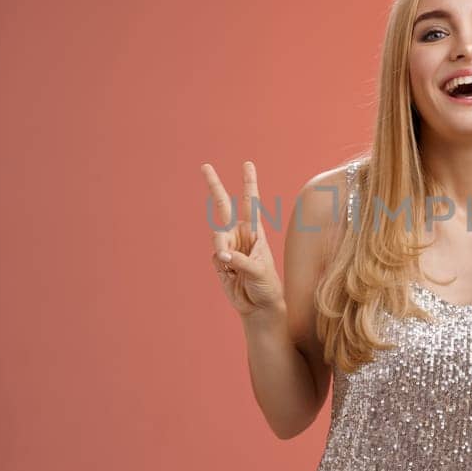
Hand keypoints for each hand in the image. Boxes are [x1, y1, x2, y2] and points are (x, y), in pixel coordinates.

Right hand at [202, 161, 283, 318]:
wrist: (259, 306)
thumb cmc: (267, 286)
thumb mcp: (259, 271)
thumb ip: (240, 260)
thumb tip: (222, 255)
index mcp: (255, 232)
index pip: (250, 203)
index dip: (249, 183)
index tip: (247, 164)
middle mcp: (239, 235)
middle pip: (222, 206)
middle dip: (214, 185)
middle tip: (205, 165)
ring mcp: (228, 246)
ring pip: (216, 238)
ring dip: (222, 251)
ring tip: (233, 266)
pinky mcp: (219, 261)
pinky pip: (215, 257)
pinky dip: (222, 266)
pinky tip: (231, 276)